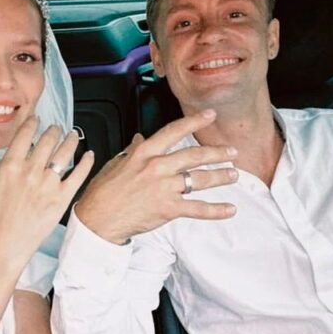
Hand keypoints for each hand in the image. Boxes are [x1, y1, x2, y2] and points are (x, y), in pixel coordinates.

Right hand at [0, 117, 93, 263]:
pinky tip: (88, 155)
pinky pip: (78, 175)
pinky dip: (86, 162)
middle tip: (56, 128)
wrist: (7, 243)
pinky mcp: (62, 198)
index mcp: (11, 166)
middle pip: (48, 140)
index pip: (25, 134)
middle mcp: (31, 172)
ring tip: (73, 135)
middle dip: (54, 130)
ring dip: (71, 140)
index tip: (37, 119)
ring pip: (64, 153)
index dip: (33, 123)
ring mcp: (48, 185)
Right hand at [75, 110, 237, 243]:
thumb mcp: (116, 163)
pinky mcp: (168, 208)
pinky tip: (229, 209)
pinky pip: (197, 208)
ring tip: (233, 175)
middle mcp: (157, 167)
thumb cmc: (103, 193)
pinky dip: (216, 210)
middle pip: (194, 155)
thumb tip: (140, 138)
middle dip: (217, 153)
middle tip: (231, 152)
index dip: (195, 121)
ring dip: (221, 176)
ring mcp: (164, 187)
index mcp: (144, 152)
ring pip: (200, 179)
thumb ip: (132, 149)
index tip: (210, 115)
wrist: (98, 218)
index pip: (174, 131)